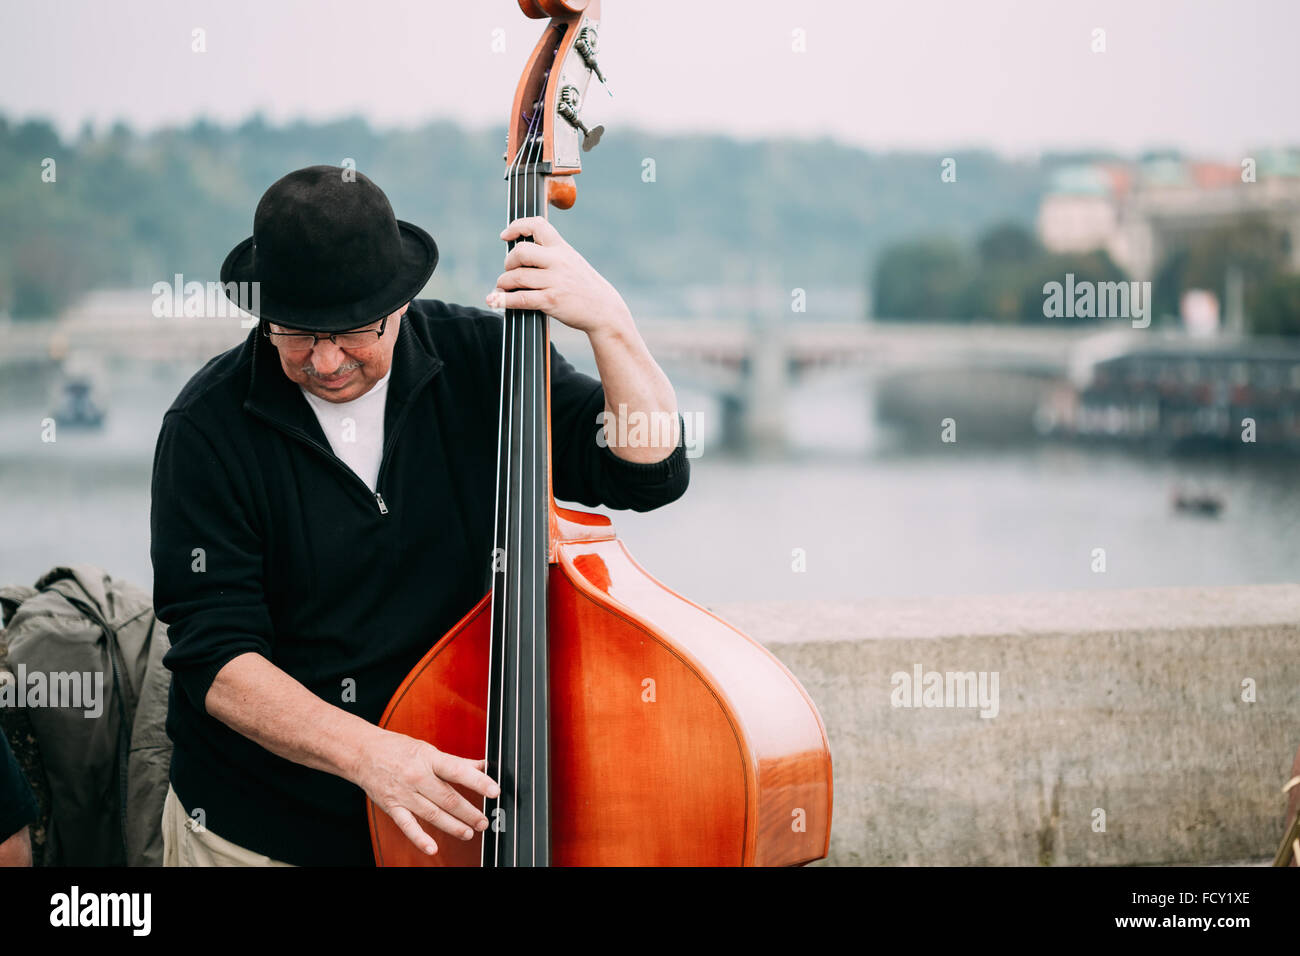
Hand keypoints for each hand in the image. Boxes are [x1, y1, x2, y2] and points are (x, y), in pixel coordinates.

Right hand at [355, 726, 498, 855]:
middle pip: (448, 798)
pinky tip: (432, 848)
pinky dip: (420, 838)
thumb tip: (483, 765)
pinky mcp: (393, 807)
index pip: (458, 772)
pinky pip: (407, 826)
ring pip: (433, 814)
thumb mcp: (429, 750)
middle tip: (484, 821)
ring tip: (469, 833)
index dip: (478, 782)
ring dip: (453, 826)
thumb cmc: (397, 749)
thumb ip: (457, 762)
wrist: (363, 753)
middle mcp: (417, 777)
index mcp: (429, 759)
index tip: (494, 791)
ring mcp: (404, 794)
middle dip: (469, 812)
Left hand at [487, 216, 632, 335]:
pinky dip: (503, 300)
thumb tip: (520, 254)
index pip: (537, 225)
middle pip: (521, 251)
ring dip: (503, 283)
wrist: (604, 309)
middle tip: (509, 270)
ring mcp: (555, 281)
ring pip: (516, 276)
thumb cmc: (585, 287)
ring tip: (503, 288)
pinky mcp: (551, 300)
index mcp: (562, 248)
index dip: (517, 226)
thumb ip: (551, 255)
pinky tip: (494, 301)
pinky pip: (520, 298)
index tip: (506, 235)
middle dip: (508, 262)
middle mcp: (558, 261)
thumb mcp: (572, 262)